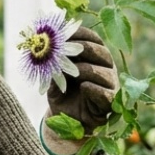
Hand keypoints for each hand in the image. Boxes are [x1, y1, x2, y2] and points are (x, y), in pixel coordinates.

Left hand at [43, 28, 117, 154]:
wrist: (67, 122)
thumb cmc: (63, 95)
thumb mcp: (53, 78)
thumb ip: (52, 65)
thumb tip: (44, 49)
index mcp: (95, 57)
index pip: (93, 39)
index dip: (80, 33)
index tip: (63, 32)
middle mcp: (106, 68)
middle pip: (101, 52)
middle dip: (82, 48)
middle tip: (66, 49)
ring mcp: (110, 85)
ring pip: (104, 71)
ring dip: (85, 69)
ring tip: (71, 72)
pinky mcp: (110, 103)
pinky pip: (105, 92)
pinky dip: (93, 88)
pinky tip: (83, 87)